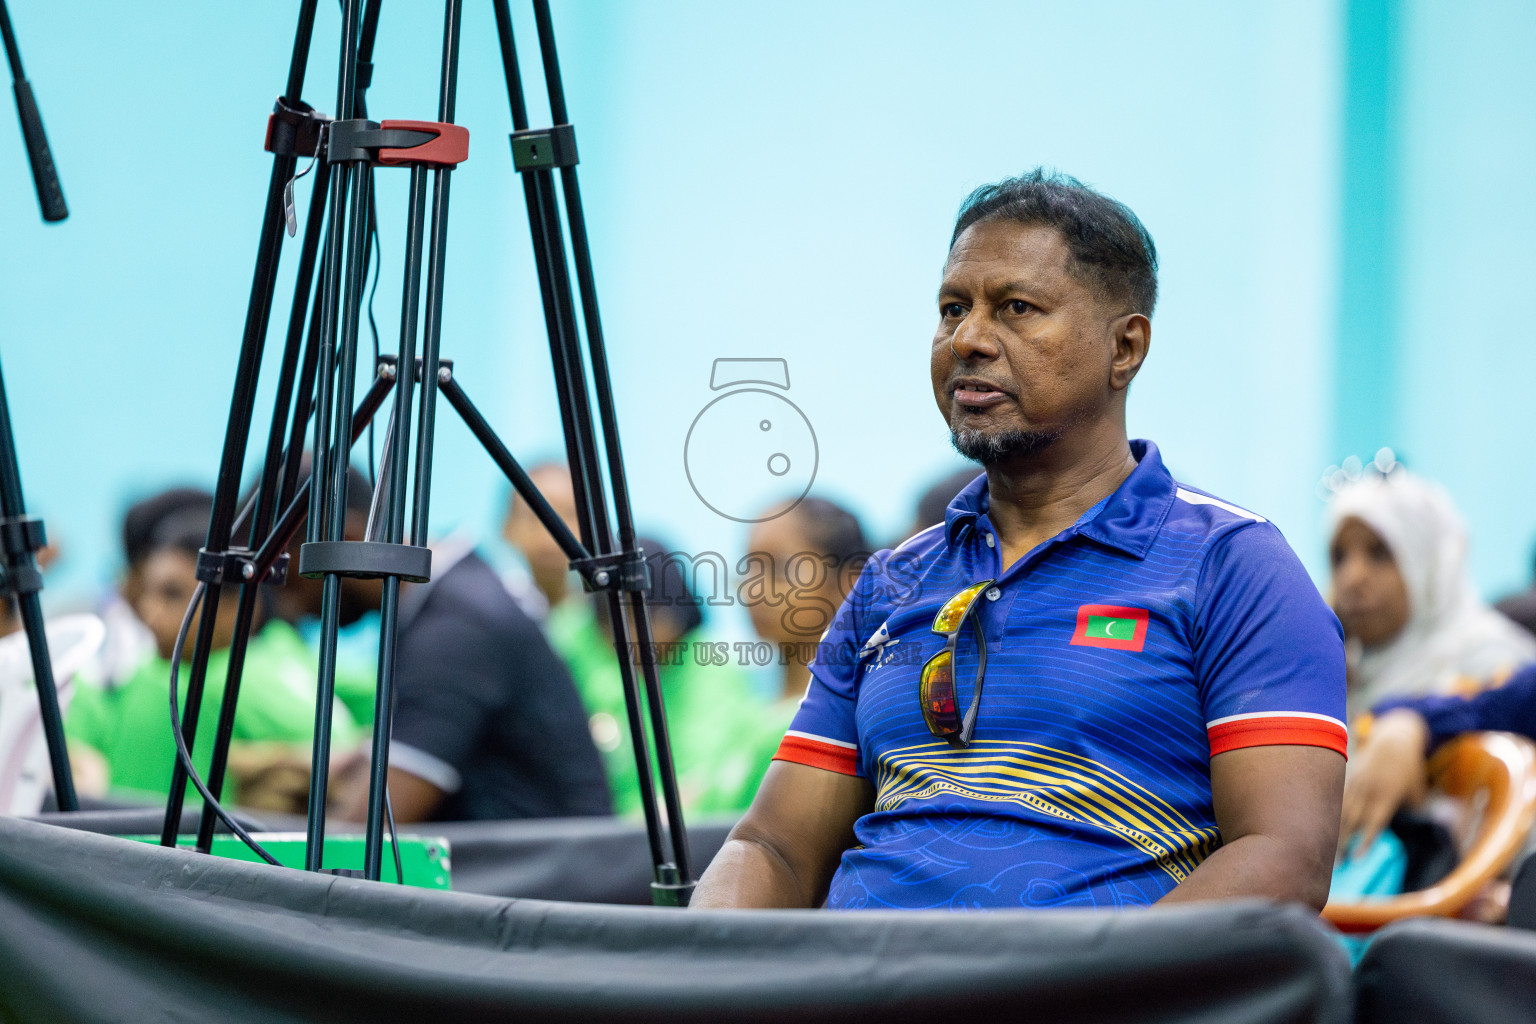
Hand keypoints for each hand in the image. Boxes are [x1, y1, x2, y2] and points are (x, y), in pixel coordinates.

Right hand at [1339, 709, 1429, 854]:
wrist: (1394, 738)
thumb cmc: (1409, 766)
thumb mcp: (1418, 789)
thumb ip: (1413, 808)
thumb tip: (1412, 825)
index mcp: (1386, 795)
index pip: (1373, 824)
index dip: (1365, 842)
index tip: (1356, 860)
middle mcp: (1368, 791)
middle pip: (1352, 821)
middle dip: (1343, 843)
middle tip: (1336, 864)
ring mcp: (1355, 783)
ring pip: (1340, 811)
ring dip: (1333, 832)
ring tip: (1326, 850)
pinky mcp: (1347, 777)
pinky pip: (1337, 799)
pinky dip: (1329, 815)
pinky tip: (1322, 828)